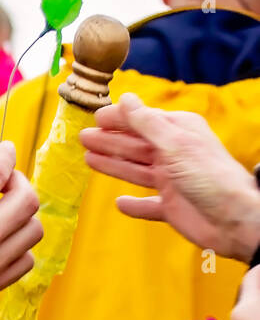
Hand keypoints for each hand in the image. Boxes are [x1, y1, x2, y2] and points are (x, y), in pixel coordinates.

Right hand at [79, 92, 259, 262]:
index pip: (143, 121)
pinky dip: (135, 205)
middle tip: (83, 138)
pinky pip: (148, 205)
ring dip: (114, 165)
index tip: (95, 118)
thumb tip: (125, 97)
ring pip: (136, 171)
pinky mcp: (172, 208)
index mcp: (179, 134)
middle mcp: (175, 155)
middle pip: (136, 146)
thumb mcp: (175, 144)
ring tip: (88, 159)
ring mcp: (173, 182)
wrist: (236, 221)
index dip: (118, 119)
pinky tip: (120, 203)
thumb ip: (147, 122)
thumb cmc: (209, 177)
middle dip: (110, 141)